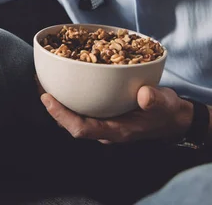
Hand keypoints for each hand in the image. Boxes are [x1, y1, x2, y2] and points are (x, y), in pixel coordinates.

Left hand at [41, 86, 193, 143]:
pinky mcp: (103, 113)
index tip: (47, 99)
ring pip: (72, 116)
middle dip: (52, 107)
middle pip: (70, 123)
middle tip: (38, 84)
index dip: (61, 115)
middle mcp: (104, 129)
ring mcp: (103, 122)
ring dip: (57, 102)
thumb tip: (144, 96)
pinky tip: (63, 81)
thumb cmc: (167, 111)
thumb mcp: (165, 104)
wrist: (172, 118)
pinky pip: (80, 108)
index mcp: (116, 131)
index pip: (81, 128)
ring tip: (44, 81)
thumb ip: (155, 100)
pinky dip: (69, 96)